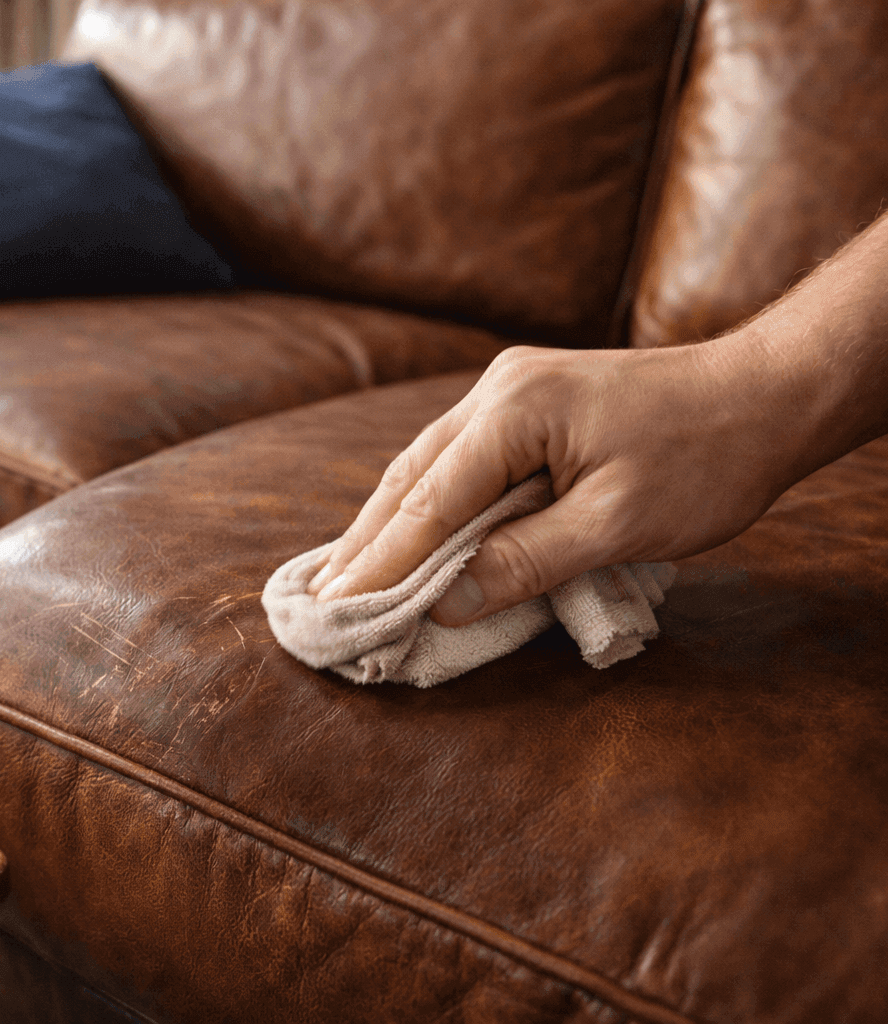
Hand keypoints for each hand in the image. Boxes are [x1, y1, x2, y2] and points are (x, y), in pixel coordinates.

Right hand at [305, 338, 812, 624]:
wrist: (766, 396)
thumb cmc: (706, 461)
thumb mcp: (618, 525)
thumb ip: (525, 561)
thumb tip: (446, 603)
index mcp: (514, 412)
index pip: (426, 504)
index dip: (379, 566)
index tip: (336, 613)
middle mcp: (496, 391)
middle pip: (408, 478)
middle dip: (362, 544)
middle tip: (319, 604)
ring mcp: (508, 391)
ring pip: (425, 467)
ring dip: (386, 525)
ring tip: (345, 578)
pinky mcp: (526, 403)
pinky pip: (455, 461)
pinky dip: (424, 505)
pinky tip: (405, 535)